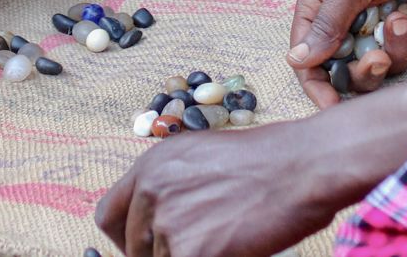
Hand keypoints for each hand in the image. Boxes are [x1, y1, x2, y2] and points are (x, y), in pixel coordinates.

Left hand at [96, 120, 344, 256]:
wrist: (297, 166)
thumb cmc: (264, 162)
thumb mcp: (201, 159)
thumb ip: (170, 188)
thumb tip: (156, 226)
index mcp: (151, 165)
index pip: (109, 215)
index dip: (126, 238)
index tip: (145, 248)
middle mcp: (151, 190)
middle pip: (132, 249)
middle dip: (159, 255)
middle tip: (193, 248)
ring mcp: (168, 222)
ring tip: (220, 244)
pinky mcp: (189, 251)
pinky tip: (226, 251)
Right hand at [287, 0, 406, 105]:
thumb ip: (326, 25)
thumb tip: (295, 61)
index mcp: (321, 3)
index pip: (308, 56)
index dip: (317, 85)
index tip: (333, 108)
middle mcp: (348, 18)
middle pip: (350, 70)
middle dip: (368, 68)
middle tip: (380, 56)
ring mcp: (382, 23)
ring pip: (389, 63)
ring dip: (400, 40)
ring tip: (405, 10)